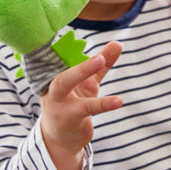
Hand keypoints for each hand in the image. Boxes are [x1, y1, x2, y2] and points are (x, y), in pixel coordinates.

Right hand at [40, 40, 122, 169]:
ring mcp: (57, 102)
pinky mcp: (67, 117)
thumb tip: (117, 43)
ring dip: (83, 72)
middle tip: (99, 56)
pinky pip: (85, 108)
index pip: (59, 56)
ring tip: (101, 61)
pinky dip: (103, 103)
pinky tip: (119, 100)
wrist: (60, 139)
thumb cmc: (73, 104)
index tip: (71, 31)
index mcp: (54, 74)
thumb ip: (102, 64)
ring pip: (65, 83)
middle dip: (79, 62)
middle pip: (62, 70)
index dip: (64, 44)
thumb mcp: (88, 83)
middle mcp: (51, 85)